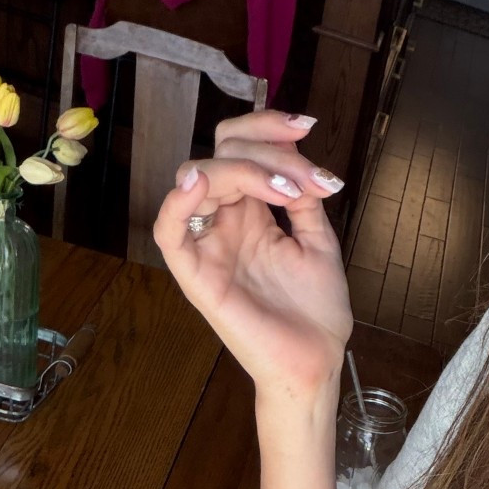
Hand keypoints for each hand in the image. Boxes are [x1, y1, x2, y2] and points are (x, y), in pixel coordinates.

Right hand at [154, 110, 353, 403]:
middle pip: (222, 152)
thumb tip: (297, 153)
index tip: (308, 125)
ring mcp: (208, 246)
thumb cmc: (315, 313)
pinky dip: (178, 202)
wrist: (314, 364)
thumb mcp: (318, 240)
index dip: (269, 127)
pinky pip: (169, 232)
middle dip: (268, 149)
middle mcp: (225, 222)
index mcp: (251, 212)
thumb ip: (303, 196)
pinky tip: (203, 183)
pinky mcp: (196, 276)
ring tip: (288, 191)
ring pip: (199, 177)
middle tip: (309, 178)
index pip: (240, 147)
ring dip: (245, 169)